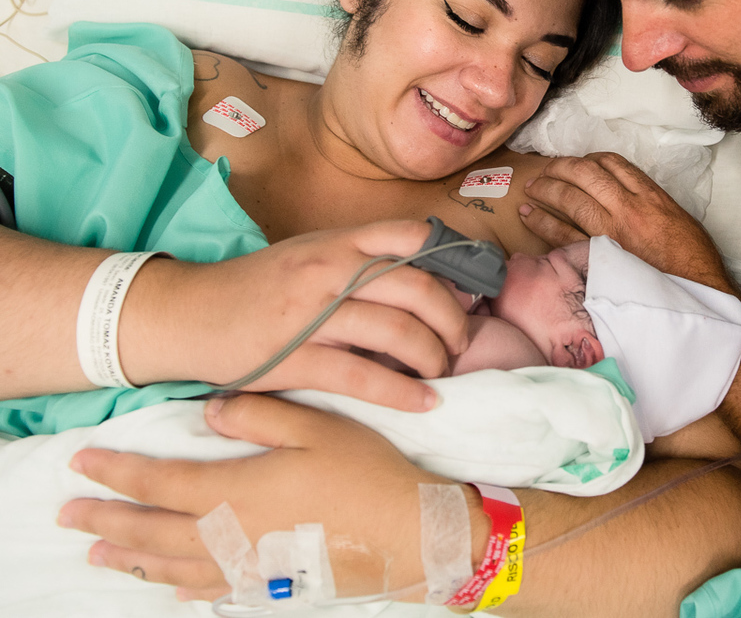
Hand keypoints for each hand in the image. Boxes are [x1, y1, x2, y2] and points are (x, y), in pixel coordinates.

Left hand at [57, 394, 446, 601]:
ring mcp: (247, 567)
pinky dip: (178, 589)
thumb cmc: (366, 474)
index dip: (117, 473)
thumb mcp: (318, 428)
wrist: (408, 534)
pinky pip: (208, 592)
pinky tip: (169, 587)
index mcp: (237, 491)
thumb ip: (260, 415)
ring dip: (130, 558)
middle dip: (106, 521)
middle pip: (151, 531)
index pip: (160, 484)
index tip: (82, 464)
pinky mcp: (268, 586)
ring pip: (171, 567)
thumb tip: (209, 411)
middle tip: (68, 516)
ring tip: (100, 552)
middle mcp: (230, 536)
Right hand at [123, 221, 469, 411]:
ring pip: (396, 332)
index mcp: (338, 242)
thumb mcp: (311, 254)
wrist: (187, 313)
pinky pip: (362, 377)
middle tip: (461, 343)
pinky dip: (403, 392)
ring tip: (441, 371)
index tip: (472, 288)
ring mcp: (311, 315)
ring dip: (433, 357)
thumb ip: (362, 260)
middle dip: (453, 319)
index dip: (454, 261)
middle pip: (417, 287)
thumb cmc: (259, 287)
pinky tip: (424, 403)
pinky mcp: (293, 359)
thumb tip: (429, 278)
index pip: (413, 235)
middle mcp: (329, 271)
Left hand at [520, 152, 730, 289]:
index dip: (589, 159)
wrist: (697, 291)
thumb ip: (652, 203)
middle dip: (561, 167)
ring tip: (532, 187)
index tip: (578, 163)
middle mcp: (629, 206)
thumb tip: (630, 199)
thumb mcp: (678, 218)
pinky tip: (529, 214)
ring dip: (547, 188)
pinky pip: (563, 233)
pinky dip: (543, 222)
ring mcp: (612, 230)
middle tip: (546, 170)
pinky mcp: (599, 256)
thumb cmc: (693, 259)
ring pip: (571, 198)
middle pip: (585, 173)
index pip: (613, 164)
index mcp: (650, 195)